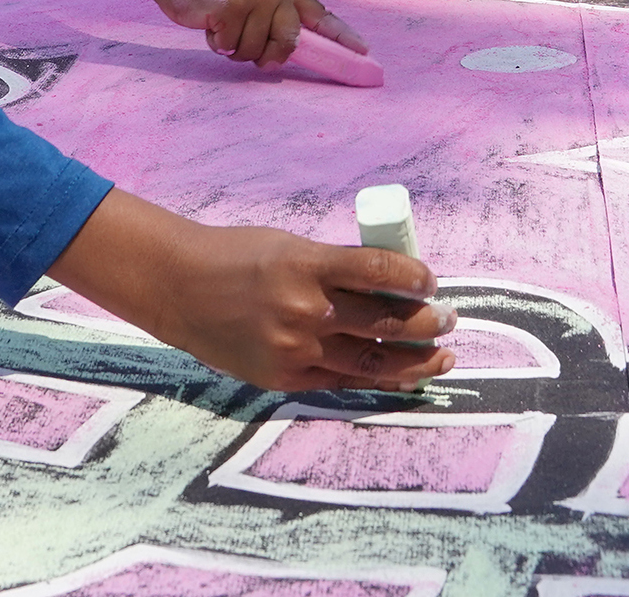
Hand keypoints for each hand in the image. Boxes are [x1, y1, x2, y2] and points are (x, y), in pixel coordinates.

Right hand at [49, 191, 456, 392]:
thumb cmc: (237, 256)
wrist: (179, 289)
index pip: (378, 271)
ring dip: (413, 361)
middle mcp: (304, 309)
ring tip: (441, 357)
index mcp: (307, 264)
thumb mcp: (289, 246)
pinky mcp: (283, 378)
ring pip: (369, 360)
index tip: (432, 282)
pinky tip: (399, 375)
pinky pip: (340, 381)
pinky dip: (373, 378)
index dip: (414, 278)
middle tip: (449, 319)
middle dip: (425, 324)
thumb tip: (388, 281)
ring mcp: (294, 349)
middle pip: (382, 322)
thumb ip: (333, 266)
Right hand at [149, 0, 368, 69]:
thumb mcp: (256, 2)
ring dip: (236, 48)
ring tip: (225, 26)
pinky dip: (219, 44)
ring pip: (256, 51)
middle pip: (287, 43)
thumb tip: (284, 57)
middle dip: (265, 53)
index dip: (342, 36)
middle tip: (243, 38)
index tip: (364, 52)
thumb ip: (276, 24)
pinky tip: (213, 24)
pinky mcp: (231, 6)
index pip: (319, 14)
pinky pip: (232, 48)